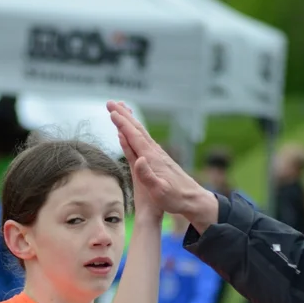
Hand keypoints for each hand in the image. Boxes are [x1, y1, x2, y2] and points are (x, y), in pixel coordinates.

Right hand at [107, 101, 217, 228]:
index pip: (135, 137)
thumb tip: (138, 159)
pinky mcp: (159, 160)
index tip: (111, 112)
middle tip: (111, 103)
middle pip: (137, 129)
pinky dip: (136, 132)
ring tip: (121, 110)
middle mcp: (155, 153)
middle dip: (123, 115)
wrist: (193, 199)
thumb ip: (147, 176)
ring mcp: (157, 155)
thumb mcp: (160, 192)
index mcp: (152, 159)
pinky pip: (144, 141)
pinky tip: (133, 132)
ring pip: (141, 133)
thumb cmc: (176, 198)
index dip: (122, 124)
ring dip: (129, 120)